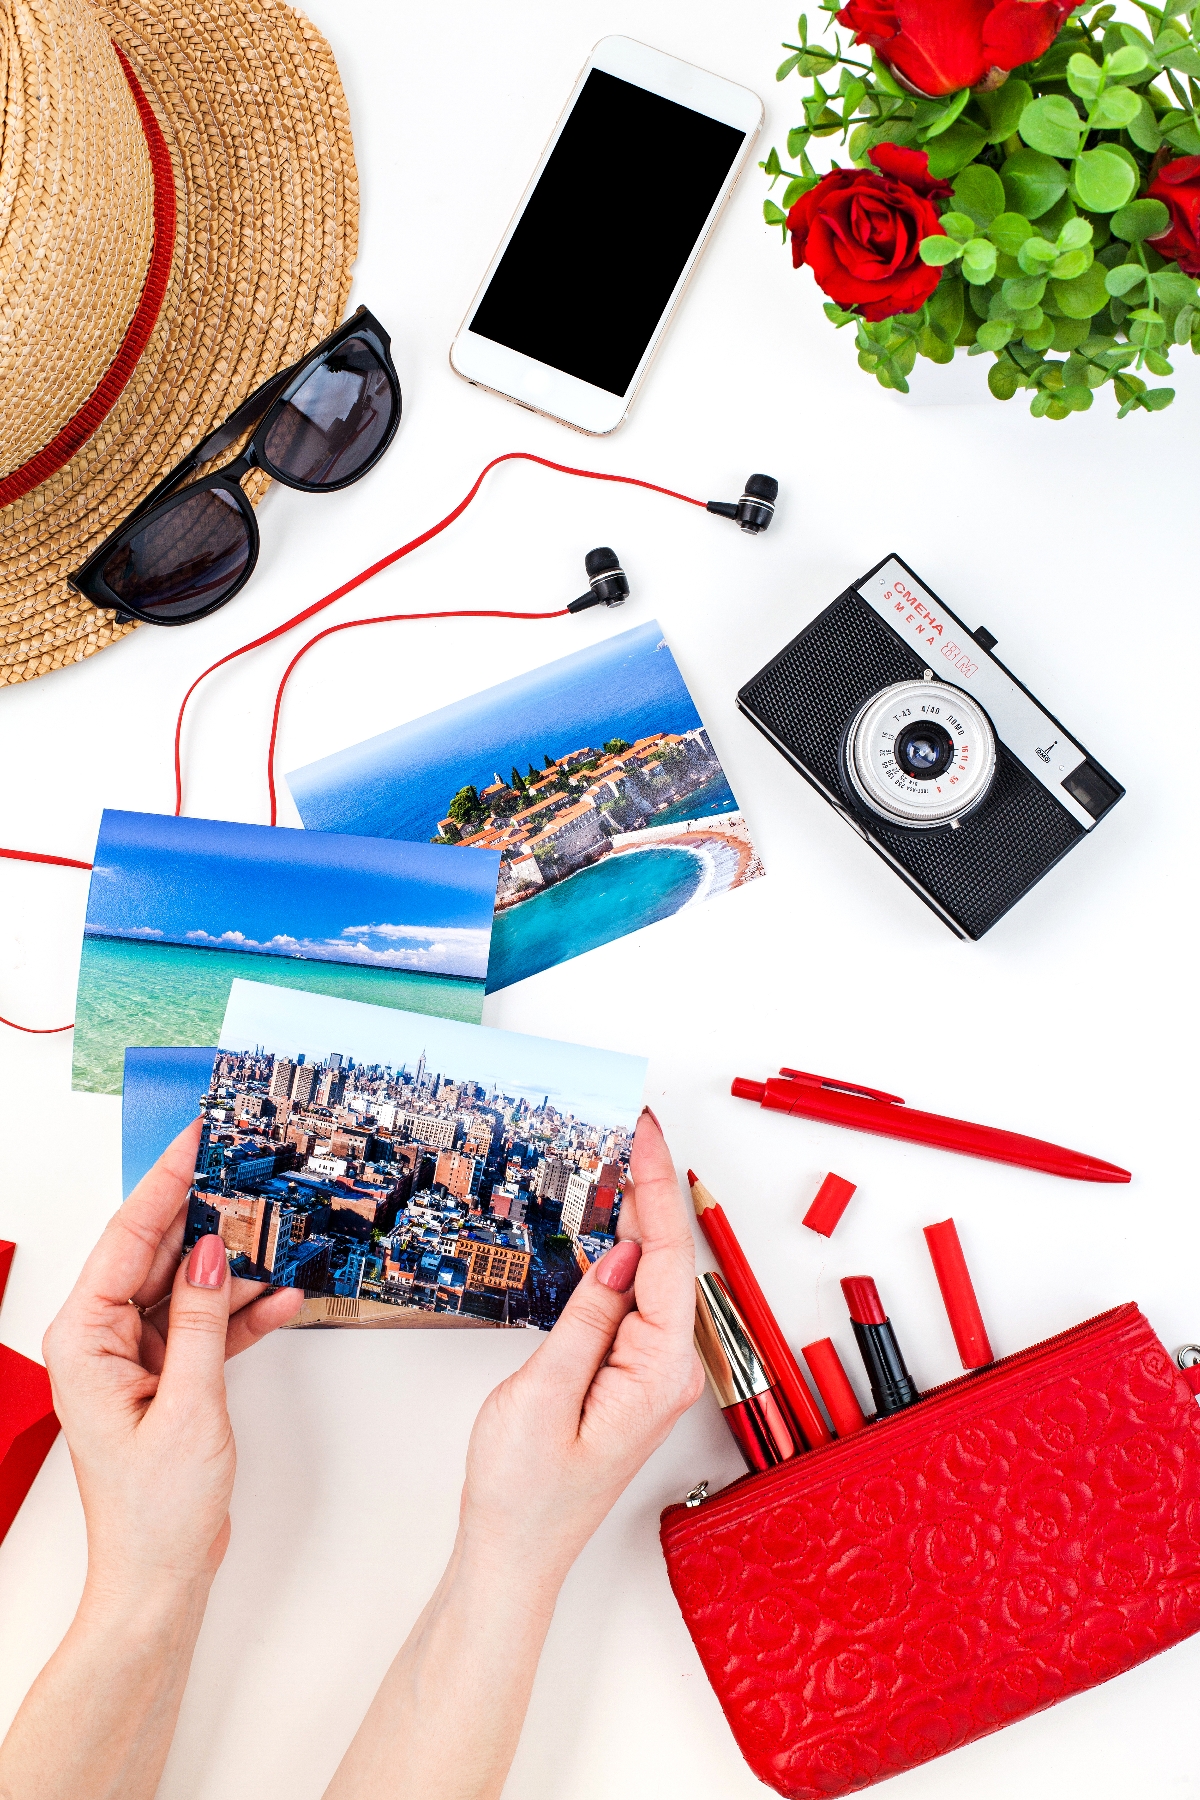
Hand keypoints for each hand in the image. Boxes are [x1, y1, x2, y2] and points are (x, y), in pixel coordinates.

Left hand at [42, 1117, 301, 1598]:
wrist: (162, 1578)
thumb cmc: (154, 1510)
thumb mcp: (187, 1405)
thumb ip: (201, 1320)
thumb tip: (210, 1252)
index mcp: (84, 1339)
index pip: (128, 1238)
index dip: (165, 1183)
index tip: (195, 1140)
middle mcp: (103, 1339)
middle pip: (159, 1252)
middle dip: (207, 1213)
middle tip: (250, 1170)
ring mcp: (138, 1356)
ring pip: (189, 1284)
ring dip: (236, 1265)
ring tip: (281, 1229)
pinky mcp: (170, 1375)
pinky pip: (208, 1323)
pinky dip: (244, 1311)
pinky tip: (284, 1294)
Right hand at [321, 1108, 703, 1799]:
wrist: (512, 1557)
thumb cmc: (523, 1492)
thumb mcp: (542, 1393)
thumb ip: (587, 1317)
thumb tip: (618, 1251)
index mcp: (659, 1370)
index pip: (664, 1255)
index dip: (655, 1185)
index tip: (645, 1132)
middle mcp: (668, 1369)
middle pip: (668, 1256)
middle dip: (654, 1186)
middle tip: (634, 1125)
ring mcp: (651, 1373)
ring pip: (654, 1274)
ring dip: (640, 1215)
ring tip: (624, 1155)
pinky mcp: (629, 1376)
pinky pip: (635, 1299)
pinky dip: (625, 1253)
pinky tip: (612, 1224)